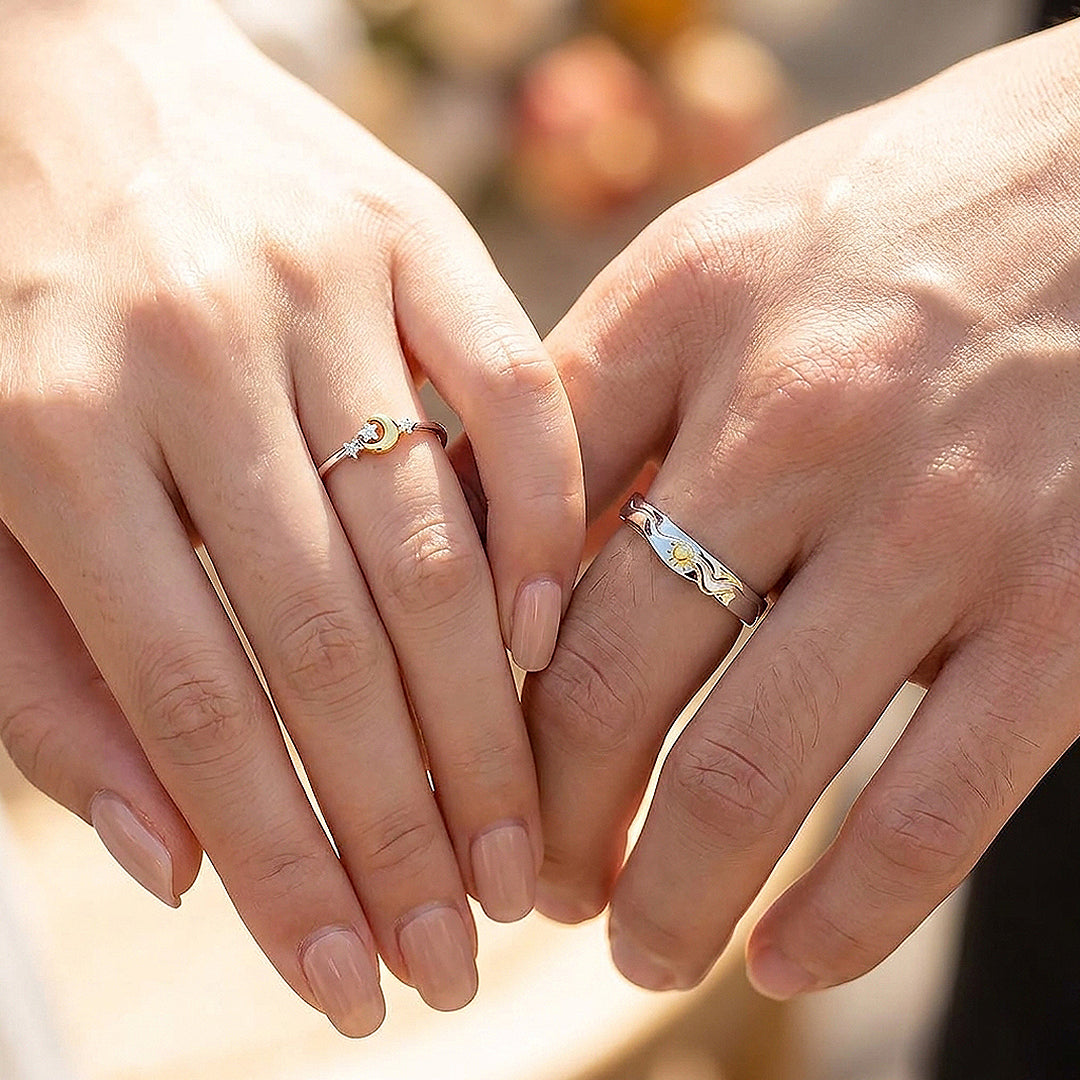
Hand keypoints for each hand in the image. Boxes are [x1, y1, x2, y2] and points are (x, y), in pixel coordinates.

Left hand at [0, 0, 581, 1033]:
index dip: (280, 860)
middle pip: (328, 639)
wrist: (41, 57)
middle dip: (404, 821)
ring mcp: (314, 279)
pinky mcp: (407, 226)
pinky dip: (544, 519)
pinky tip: (559, 642)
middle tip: (462, 948)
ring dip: (485, 718)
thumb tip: (176, 864)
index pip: (188, 701)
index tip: (346, 981)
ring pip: (428, 537)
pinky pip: (505, 389)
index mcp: (44, 427)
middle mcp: (189, 351)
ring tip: (523, 846)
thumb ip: (51, 683)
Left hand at [525, 21, 1079, 997]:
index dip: (463, 670)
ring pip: (744, 768)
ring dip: (668, 896)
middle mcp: (797, 416)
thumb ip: (606, 385)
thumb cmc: (907, 216)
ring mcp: (937, 518)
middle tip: (532, 882)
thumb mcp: (727, 252)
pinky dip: (842, 918)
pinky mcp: (1068, 607)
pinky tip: (782, 961)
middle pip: (607, 676)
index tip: (453, 751)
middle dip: (548, 816)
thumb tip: (498, 544)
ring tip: (638, 946)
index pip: (517, 528)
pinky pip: (925, 812)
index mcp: (686, 312)